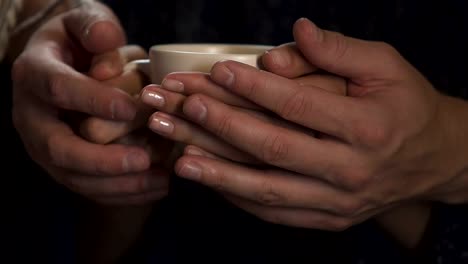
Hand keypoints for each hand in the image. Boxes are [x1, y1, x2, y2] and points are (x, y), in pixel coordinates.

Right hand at [12, 3, 167, 203]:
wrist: (63, 61)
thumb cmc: (78, 40)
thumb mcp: (82, 20)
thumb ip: (94, 26)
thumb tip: (108, 42)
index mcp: (34, 74)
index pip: (59, 90)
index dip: (93, 101)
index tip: (131, 108)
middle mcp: (32, 115)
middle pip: (58, 148)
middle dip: (101, 160)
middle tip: (142, 160)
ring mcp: (45, 144)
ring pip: (73, 177)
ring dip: (117, 184)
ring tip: (158, 181)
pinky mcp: (63, 164)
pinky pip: (88, 187)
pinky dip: (122, 193)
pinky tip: (155, 187)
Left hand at [165, 18, 467, 229]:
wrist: (434, 160)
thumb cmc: (406, 106)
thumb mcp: (385, 66)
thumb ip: (339, 50)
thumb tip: (296, 31)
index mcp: (368, 128)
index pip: (299, 106)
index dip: (255, 88)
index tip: (217, 71)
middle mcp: (351, 171)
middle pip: (273, 149)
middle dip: (222, 127)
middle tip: (182, 108)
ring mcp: (338, 202)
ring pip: (266, 190)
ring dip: (218, 173)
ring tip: (178, 156)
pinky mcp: (328, 220)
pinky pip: (275, 213)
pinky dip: (238, 197)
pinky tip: (209, 180)